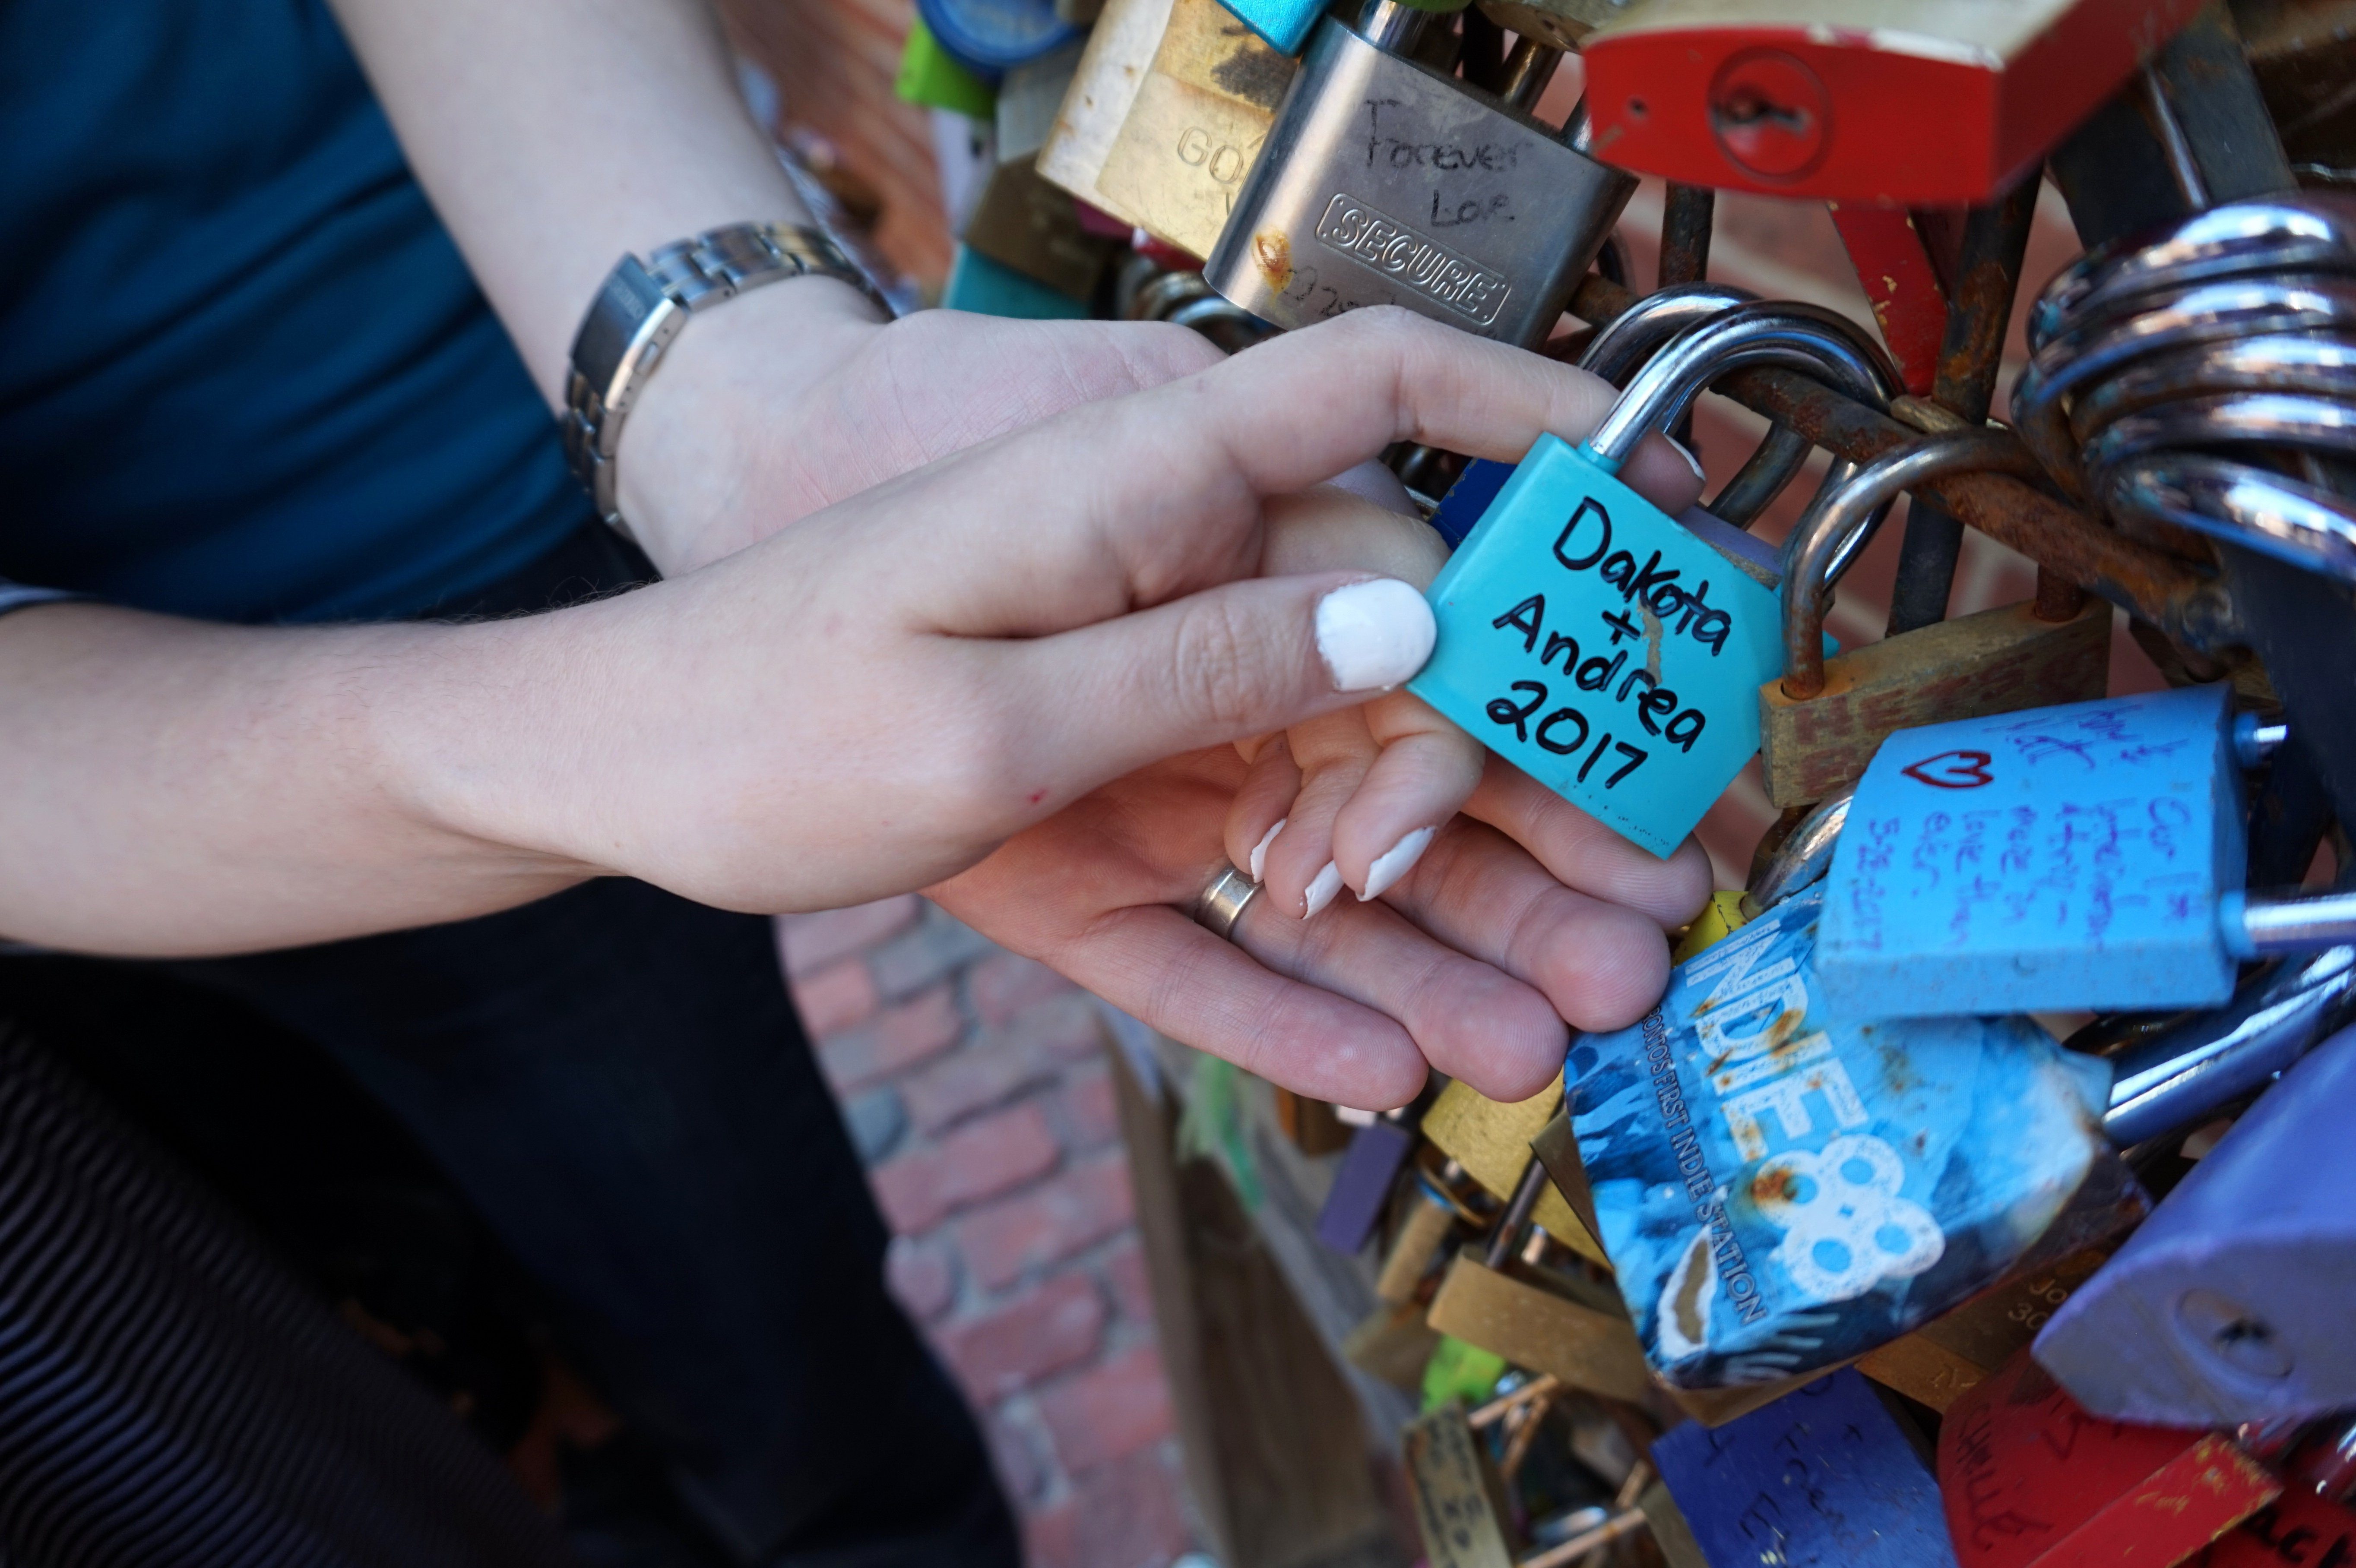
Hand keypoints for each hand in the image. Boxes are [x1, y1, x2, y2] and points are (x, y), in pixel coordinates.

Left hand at [440, 308, 1708, 1112]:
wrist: (615, 777)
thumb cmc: (763, 708)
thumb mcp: (984, 704)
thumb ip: (1201, 663)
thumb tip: (1409, 619)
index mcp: (1145, 510)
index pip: (1367, 403)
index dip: (1522, 412)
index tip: (1654, 487)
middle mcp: (1172, 612)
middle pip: (1394, 686)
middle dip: (1528, 805)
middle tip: (1647, 912)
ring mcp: (1144, 736)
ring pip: (1321, 835)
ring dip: (1439, 935)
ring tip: (1553, 1029)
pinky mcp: (1097, 842)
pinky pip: (1208, 930)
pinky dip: (1280, 1003)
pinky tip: (1382, 1073)